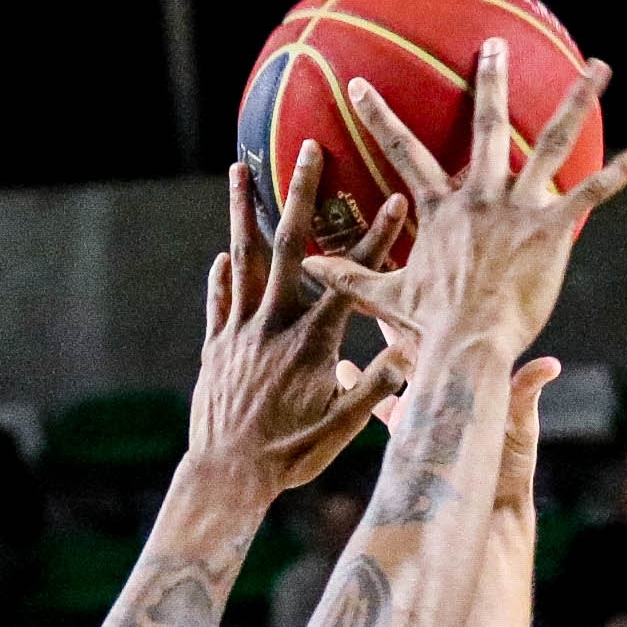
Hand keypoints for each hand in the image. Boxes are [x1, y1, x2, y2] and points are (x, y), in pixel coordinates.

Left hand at [183, 151, 396, 504]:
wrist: (226, 476)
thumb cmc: (289, 457)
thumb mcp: (341, 427)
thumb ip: (374, 387)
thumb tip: (410, 352)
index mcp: (311, 342)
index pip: (350, 281)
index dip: (375, 241)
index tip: (395, 202)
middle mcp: (273, 326)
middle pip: (290, 247)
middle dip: (303, 195)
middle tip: (309, 150)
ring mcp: (240, 333)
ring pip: (243, 259)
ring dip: (242, 212)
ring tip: (237, 171)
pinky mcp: (216, 348)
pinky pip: (219, 301)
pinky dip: (223, 275)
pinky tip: (224, 253)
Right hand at [310, 39, 626, 369]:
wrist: (468, 346)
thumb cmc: (430, 329)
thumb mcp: (385, 300)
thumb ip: (350, 279)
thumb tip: (308, 269)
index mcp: (440, 210)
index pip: (403, 152)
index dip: (379, 117)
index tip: (360, 85)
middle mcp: (480, 196)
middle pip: (487, 125)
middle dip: (490, 81)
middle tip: (495, 45)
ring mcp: (518, 208)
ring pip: (552, 141)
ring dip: (577, 100)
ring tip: (598, 66)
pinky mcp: (552, 228)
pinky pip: (593, 191)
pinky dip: (622, 170)